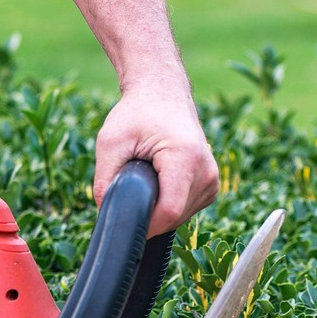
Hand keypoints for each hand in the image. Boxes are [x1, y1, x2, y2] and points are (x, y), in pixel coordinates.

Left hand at [94, 79, 219, 236]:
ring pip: (180, 217)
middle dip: (148, 214)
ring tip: (148, 177)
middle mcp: (206, 171)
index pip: (169, 211)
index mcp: (185, 158)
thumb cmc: (137, 113)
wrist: (163, 93)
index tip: (125, 222)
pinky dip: (169, 204)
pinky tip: (160, 181)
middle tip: (131, 186)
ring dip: (158, 209)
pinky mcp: (211, 185)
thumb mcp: (110, 142)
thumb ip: (104, 180)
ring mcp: (212, 179)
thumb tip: (106, 215)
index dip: (145, 224)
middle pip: (174, 217)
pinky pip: (187, 209)